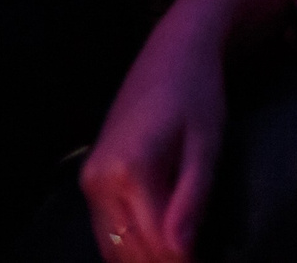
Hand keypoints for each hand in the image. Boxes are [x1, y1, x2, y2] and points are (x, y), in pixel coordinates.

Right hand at [81, 19, 227, 262]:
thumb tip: (181, 252)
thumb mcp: (206, 144)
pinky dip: (131, 245)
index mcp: (127, 171)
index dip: (182, 262)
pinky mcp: (91, 180)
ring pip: (113, 244)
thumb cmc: (197, 94)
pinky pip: (108, 229)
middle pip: (128, 248)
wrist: (171, 53)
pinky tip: (160, 247)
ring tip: (182, 257)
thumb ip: (192, 198)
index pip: (154, 240)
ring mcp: (90, 181)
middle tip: (197, 261)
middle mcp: (98, 181)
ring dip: (144, 259)